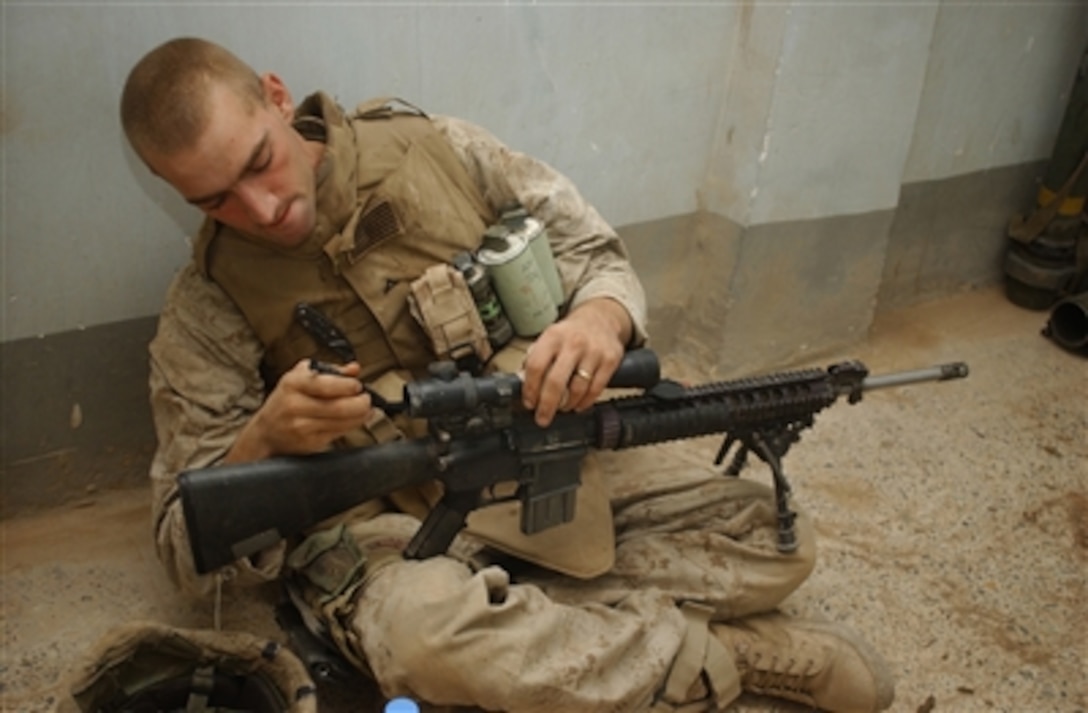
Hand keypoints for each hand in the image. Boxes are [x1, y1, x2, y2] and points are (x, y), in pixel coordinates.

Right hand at [224, 360, 374, 461]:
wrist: (266, 432)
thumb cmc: (286, 399)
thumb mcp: (300, 376)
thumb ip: (330, 370)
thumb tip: (354, 369)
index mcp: (293, 384)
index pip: (327, 385)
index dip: (348, 386)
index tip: (358, 385)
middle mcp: (295, 406)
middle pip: (339, 407)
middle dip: (361, 403)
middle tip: (367, 399)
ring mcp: (302, 427)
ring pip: (342, 422)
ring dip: (361, 416)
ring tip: (366, 409)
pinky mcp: (310, 443)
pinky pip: (339, 434)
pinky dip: (352, 426)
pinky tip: (355, 419)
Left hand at [520, 298, 631, 426]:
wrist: (601, 318)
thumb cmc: (571, 333)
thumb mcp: (549, 337)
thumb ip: (535, 358)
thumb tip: (522, 381)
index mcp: (553, 336)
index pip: (536, 366)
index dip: (530, 389)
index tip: (529, 403)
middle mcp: (573, 343)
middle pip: (556, 381)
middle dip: (547, 405)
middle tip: (542, 418)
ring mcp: (593, 352)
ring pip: (577, 389)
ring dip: (567, 405)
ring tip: (562, 408)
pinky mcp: (610, 360)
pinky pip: (596, 389)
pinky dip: (585, 402)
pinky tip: (578, 404)